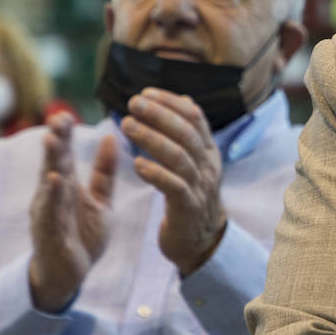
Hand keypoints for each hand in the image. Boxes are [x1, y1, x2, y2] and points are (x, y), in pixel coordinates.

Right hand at [28, 114, 118, 312]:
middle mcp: (52, 195)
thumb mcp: (99, 200)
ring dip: (50, 161)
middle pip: (54, 162)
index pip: (64, 154)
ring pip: (49, 183)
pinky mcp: (51, 232)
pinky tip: (54, 178)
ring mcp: (49, 213)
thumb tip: (111, 137)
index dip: (64, 134)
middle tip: (57, 117)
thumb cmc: (81, 235)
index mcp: (65, 186)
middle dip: (56, 140)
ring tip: (52, 139)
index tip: (64, 113)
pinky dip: (52, 194)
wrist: (68, 276)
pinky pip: (52, 210)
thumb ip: (104, 172)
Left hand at [121, 89, 225, 274]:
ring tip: (127, 125)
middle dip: (160, 114)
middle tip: (134, 103)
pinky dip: (156, 173)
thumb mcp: (195, 162)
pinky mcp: (188, 209)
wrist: (200, 242)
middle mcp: (208, 166)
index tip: (146, 92)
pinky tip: (137, 164)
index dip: (171, 102)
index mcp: (208, 151)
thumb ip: (188, 133)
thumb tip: (185, 98)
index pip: (195, 117)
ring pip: (178, 157)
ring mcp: (200, 187)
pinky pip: (173, 187)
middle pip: (186, 133)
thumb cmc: (190, 196)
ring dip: (151, 139)